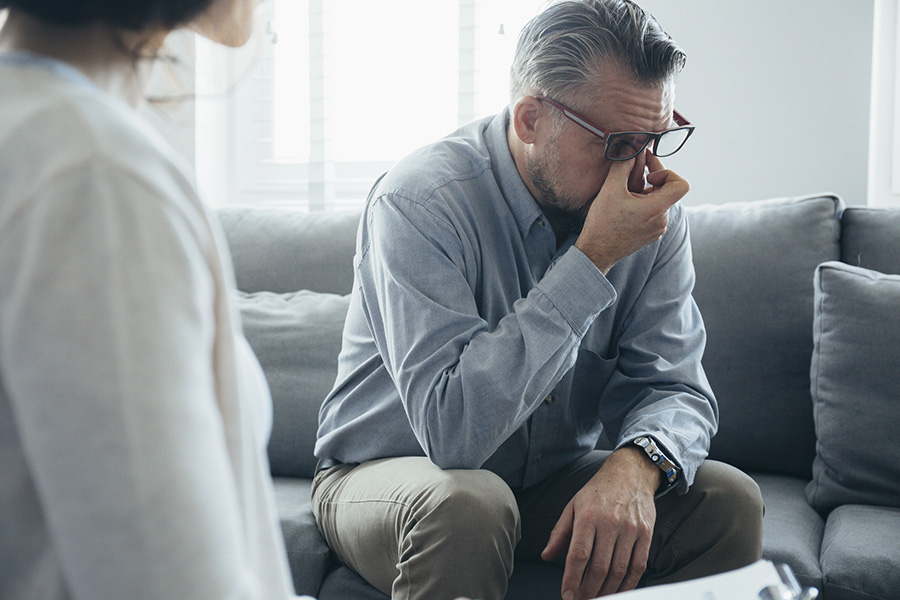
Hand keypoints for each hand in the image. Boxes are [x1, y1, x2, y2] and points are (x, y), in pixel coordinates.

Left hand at [541, 447, 658, 598]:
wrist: (630, 472)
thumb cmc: (598, 491)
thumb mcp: (573, 506)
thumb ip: (559, 532)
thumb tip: (546, 555)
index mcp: (588, 516)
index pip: (578, 555)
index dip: (572, 579)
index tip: (567, 595)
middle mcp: (610, 523)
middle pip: (600, 567)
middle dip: (589, 590)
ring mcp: (630, 529)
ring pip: (619, 570)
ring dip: (608, 590)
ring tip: (598, 598)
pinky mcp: (646, 533)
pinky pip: (639, 565)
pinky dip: (629, 583)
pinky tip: (619, 591)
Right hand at [575, 152, 688, 273]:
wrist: (596, 252)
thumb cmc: (603, 223)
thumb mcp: (610, 189)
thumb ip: (623, 165)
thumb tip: (630, 148)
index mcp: (657, 208)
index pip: (681, 184)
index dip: (667, 174)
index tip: (648, 176)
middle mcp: (662, 220)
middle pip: (668, 191)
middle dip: (652, 180)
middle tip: (634, 173)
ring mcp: (658, 229)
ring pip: (660, 202)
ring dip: (646, 193)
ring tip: (626, 194)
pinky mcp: (651, 235)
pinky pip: (654, 214)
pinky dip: (644, 205)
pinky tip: (626, 206)